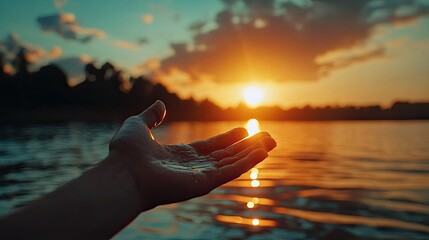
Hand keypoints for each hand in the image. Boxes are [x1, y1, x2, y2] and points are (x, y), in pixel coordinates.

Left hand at [109, 100, 275, 209]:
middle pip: (227, 155)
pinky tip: (263, 152)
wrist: (122, 173)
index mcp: (181, 156)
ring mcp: (200, 176)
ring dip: (253, 153)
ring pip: (233, 163)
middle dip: (248, 146)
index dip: (229, 138)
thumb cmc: (126, 153)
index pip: (212, 147)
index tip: (244, 130)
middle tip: (267, 136)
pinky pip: (231, 171)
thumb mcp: (138, 125)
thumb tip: (161, 104)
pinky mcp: (204, 183)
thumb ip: (151, 116)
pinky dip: (248, 162)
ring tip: (271, 141)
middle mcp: (194, 168)